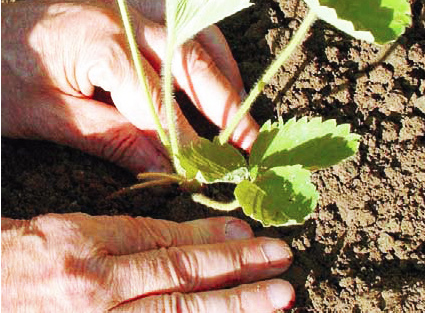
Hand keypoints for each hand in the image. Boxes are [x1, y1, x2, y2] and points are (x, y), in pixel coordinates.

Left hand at [1, 0, 258, 172]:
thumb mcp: (50, 118)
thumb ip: (115, 138)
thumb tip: (167, 168)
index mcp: (102, 41)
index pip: (160, 99)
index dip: (187, 138)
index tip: (209, 169)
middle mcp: (123, 15)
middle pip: (191, 59)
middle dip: (225, 101)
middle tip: (251, 139)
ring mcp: (126, 6)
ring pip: (195, 32)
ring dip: (222, 71)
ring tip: (239, 109)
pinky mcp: (125, 8)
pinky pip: (180, 21)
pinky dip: (203, 48)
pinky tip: (209, 73)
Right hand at [1, 213, 293, 311]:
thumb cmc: (32, 253)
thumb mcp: (82, 229)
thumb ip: (138, 232)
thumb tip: (200, 232)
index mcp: (92, 251)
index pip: (170, 247)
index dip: (219, 243)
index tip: (258, 238)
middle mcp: (98, 294)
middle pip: (182, 285)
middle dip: (240, 277)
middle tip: (285, 267)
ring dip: (232, 310)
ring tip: (277, 301)